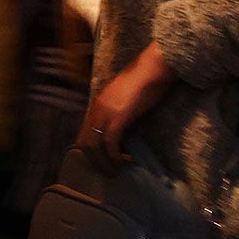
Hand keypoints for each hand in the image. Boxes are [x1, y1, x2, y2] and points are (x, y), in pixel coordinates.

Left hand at [80, 42, 177, 166]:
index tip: (101, 162)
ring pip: (94, 145)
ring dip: (103, 162)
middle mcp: (97, 108)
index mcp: (98, 103)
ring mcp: (106, 112)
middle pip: (84, 142)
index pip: (84, 132)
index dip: (90, 151)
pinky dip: (114, 155)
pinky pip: (110, 142)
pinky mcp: (118, 117)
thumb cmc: (146, 79)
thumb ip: (120, 110)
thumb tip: (124, 126)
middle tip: (106, 172)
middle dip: (93, 161)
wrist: (154, 66)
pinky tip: (123, 161)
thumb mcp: (126, 97)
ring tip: (114, 172)